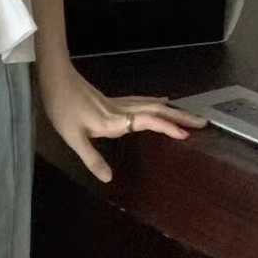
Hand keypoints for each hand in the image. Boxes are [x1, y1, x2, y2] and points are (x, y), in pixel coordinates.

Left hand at [35, 59, 207, 186]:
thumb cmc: (62, 107)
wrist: (55, 78)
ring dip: (171, 110)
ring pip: (151, 104)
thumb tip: (109, 178)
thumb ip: (91, 157)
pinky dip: (156, 103)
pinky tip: (161, 101)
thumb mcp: (73, 137)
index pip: (147, 121)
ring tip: (189, 116)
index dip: (166, 126)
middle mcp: (121, 110)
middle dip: (180, 117)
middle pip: (156, 110)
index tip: (186, 135)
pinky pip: (142, 101)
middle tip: (203, 122)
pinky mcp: (112, 101)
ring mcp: (118, 103)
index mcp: (115, 120)